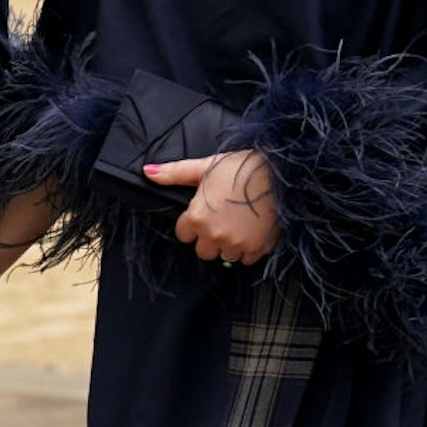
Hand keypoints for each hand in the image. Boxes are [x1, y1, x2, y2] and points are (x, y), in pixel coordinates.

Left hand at [147, 150, 280, 264]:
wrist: (279, 172)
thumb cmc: (239, 166)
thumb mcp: (205, 166)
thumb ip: (175, 173)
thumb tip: (147, 172)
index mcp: (197, 217)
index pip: (183, 234)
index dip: (191, 223)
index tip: (203, 212)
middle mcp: (214, 235)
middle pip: (203, 251)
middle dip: (208, 238)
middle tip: (220, 219)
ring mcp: (237, 244)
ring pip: (225, 256)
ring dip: (228, 244)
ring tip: (238, 223)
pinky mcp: (258, 249)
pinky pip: (246, 260)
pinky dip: (247, 249)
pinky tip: (251, 231)